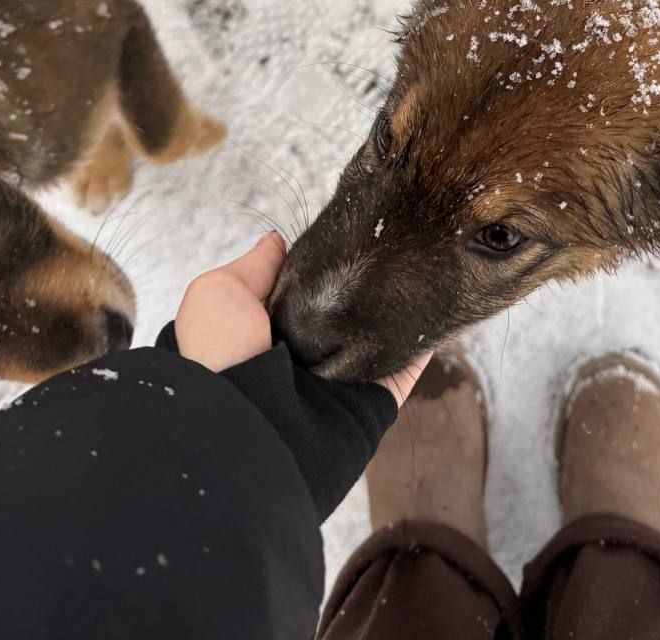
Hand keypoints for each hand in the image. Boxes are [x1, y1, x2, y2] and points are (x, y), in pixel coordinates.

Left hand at [175, 232, 430, 405]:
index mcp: (268, 332)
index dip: (323, 261)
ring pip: (380, 333)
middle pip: (346, 308)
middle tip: (391, 240)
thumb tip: (277, 241)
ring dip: (399, 303)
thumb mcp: (220, 294)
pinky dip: (423, 340)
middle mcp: (307, 355)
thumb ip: (254, 267)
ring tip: (422, 259)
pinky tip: (439, 302)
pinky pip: (406, 365)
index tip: (347, 231)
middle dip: (366, 280)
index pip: (307, 288)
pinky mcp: (374, 400)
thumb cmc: (223, 354)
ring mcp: (343, 379)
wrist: (245, 427)